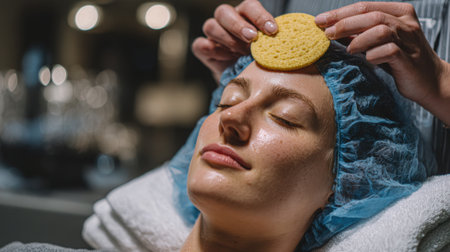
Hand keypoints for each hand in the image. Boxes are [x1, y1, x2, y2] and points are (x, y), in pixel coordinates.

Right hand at [192, 0, 277, 82]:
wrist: (244, 78)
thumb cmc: (260, 58)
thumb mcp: (269, 49)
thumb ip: (273, 42)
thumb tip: (287, 42)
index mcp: (245, 14)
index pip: (249, 6)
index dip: (260, 16)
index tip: (273, 30)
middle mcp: (227, 20)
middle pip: (224, 12)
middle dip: (238, 25)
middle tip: (252, 38)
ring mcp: (213, 34)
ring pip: (210, 26)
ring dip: (227, 39)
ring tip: (241, 52)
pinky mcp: (203, 49)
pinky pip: (200, 45)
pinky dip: (212, 50)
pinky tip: (227, 58)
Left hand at [315, 1, 449, 123]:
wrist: (429, 81)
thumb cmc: (401, 61)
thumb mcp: (378, 43)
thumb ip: (360, 34)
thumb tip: (331, 30)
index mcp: (398, 12)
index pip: (365, 6)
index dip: (340, 13)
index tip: (320, 20)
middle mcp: (405, 22)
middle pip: (370, 15)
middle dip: (344, 23)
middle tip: (327, 34)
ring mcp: (409, 39)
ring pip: (380, 29)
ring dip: (359, 39)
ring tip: (350, 49)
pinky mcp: (408, 58)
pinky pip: (389, 50)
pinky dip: (373, 54)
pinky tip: (368, 60)